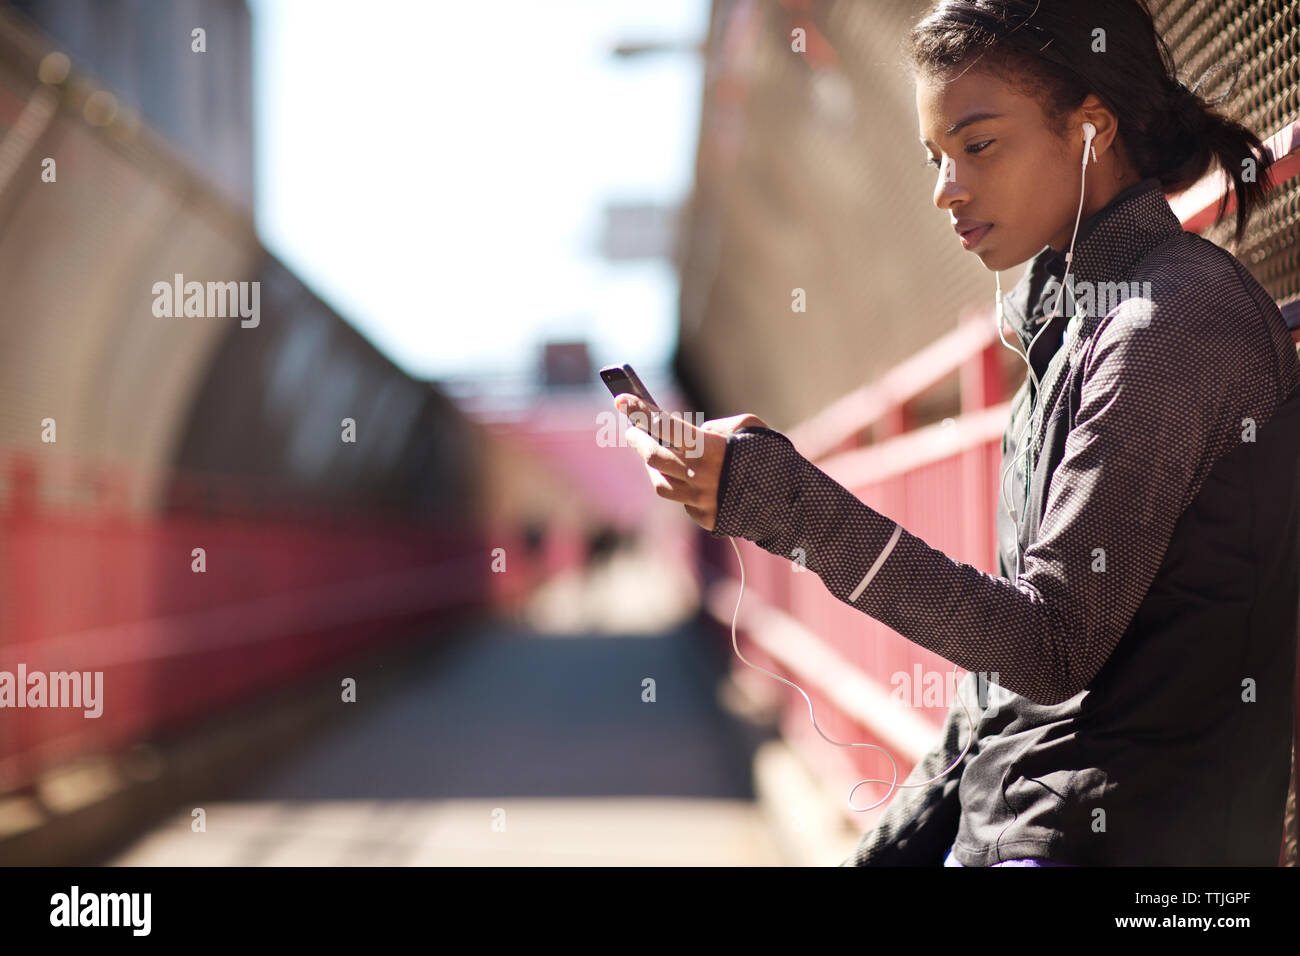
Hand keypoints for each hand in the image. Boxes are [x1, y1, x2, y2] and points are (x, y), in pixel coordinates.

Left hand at [613, 393, 767, 531]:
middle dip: (639, 440)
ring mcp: (700, 501)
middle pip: (653, 457)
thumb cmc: (769, 457)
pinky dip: (681, 488)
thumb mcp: (747, 429)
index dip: (640, 412)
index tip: (621, 401)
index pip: (663, 426)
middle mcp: (700, 477)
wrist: (792, 503)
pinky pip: (682, 501)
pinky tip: (688, 479)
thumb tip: (689, 433)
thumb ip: (715, 427)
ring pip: (660, 484)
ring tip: (656, 455)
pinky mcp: (704, 518)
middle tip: (633, 430)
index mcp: (710, 449)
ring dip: (654, 468)